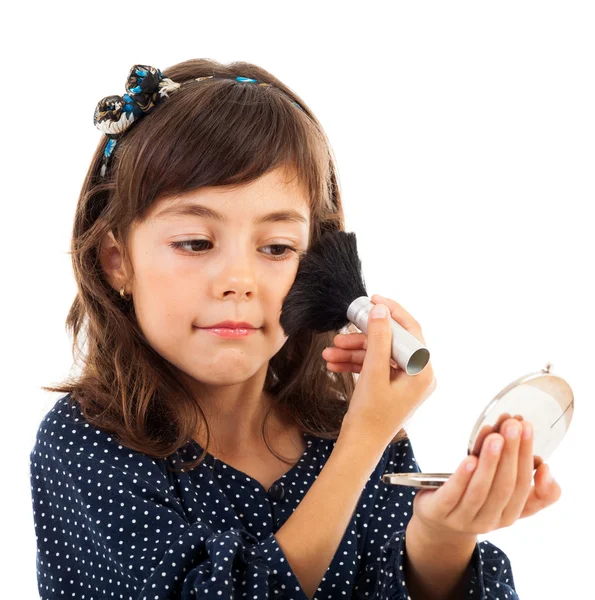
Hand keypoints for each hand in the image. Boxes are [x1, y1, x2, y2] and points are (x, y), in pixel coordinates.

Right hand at [327, 294, 436, 443]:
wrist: (359, 446)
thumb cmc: (370, 416)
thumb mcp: (373, 373)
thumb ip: (378, 338)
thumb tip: (381, 310)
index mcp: (423, 371)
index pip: (411, 331)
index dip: (391, 312)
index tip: (373, 299)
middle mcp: (418, 375)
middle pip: (391, 342)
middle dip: (362, 338)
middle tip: (341, 332)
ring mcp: (405, 381)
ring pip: (378, 353)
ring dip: (353, 351)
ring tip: (329, 352)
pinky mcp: (392, 386)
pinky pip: (375, 365)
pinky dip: (355, 362)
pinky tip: (334, 363)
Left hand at [411, 418, 562, 541]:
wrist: (438, 522)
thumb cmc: (474, 500)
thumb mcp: (504, 497)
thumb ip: (532, 488)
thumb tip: (546, 469)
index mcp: (508, 514)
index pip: (522, 485)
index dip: (526, 456)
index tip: (527, 429)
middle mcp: (489, 520)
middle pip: (504, 486)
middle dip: (511, 453)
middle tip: (512, 426)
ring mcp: (463, 518)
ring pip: (481, 490)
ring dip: (490, 462)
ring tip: (495, 437)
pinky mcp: (439, 512)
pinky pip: (453, 494)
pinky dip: (462, 476)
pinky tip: (469, 459)